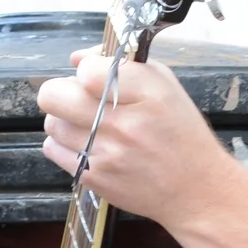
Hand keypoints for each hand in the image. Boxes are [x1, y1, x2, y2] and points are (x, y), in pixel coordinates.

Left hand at [38, 48, 241, 237]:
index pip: (87, 70)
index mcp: (147, 93)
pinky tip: (87, 145)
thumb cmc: (179, 132)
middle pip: (54, 96)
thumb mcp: (164, 86)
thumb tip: (76, 58)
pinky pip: (54, 150)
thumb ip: (122, 65)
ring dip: (65, 120)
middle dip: (62, 91)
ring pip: (52, 123)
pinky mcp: (93, 178)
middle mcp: (124, 124)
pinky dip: (65, 145)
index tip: (98, 79)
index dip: (87, 70)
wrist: (194, 189)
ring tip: (87, 125)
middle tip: (78, 99)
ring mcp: (105, 154)